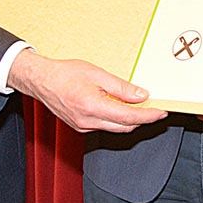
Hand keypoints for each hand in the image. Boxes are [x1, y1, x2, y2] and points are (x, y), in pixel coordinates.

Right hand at [7, 50, 166, 132]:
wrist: (42, 81)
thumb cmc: (65, 74)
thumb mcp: (97, 74)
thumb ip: (121, 88)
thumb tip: (141, 96)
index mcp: (92, 106)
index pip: (129, 117)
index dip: (148, 116)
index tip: (161, 112)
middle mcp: (87, 121)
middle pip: (124, 126)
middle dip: (142, 119)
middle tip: (155, 107)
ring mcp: (83, 126)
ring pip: (115, 128)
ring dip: (129, 120)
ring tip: (140, 106)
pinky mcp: (81, 126)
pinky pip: (105, 126)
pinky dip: (116, 119)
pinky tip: (119, 108)